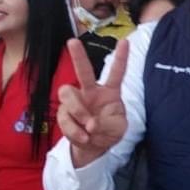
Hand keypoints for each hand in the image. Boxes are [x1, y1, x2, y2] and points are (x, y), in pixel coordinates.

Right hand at [57, 39, 129, 166]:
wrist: (94, 147)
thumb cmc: (109, 131)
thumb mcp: (117, 129)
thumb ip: (108, 124)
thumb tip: (90, 123)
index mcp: (110, 91)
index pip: (116, 72)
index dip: (120, 58)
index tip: (125, 41)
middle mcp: (91, 91)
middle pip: (83, 71)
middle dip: (78, 56)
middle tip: (72, 42)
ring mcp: (76, 101)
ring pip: (68, 93)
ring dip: (78, 112)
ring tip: (89, 128)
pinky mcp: (64, 113)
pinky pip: (64, 117)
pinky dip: (74, 130)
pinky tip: (83, 137)